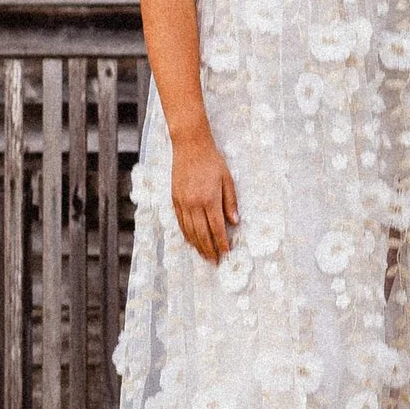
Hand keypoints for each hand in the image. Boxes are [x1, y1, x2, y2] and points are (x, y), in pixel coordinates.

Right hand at [171, 126, 238, 263]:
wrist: (190, 146)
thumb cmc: (212, 161)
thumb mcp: (227, 180)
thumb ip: (230, 202)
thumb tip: (235, 222)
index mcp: (209, 199)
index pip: (216, 228)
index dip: (222, 242)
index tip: (226, 252)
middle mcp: (194, 204)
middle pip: (202, 233)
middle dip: (209, 249)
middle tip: (215, 261)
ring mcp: (182, 203)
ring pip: (189, 231)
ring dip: (197, 245)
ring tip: (204, 256)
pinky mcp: (174, 200)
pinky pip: (180, 222)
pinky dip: (186, 234)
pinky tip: (191, 242)